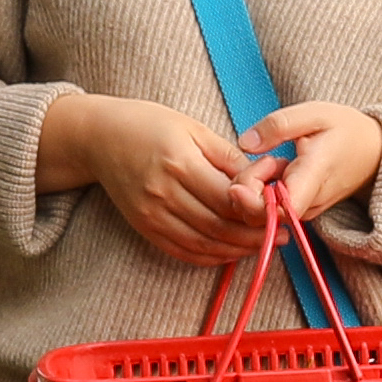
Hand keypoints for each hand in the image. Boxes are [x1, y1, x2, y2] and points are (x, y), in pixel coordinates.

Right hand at [47, 89, 273, 263]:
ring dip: (237, 250)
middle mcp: (163, 193)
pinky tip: (231, 250)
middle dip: (255, 236)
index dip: (260, 212)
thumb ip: (230, 159)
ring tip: (264, 245)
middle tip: (283, 236)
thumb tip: (265, 182)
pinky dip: (210, 256)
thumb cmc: (149, 125)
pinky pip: (182, 251)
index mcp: (180, 163)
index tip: (284, 213)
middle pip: (219, 227)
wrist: (97, 137)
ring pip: (203, 245)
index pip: (229, 200)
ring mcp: (151, 214)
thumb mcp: (194, 129)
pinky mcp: (143, 226)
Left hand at [244, 99, 381, 218]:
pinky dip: (261, 191)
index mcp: (315, 176)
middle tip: (264, 157)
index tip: (239, 183)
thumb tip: (245, 143)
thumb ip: (278, 125)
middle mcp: (310, 202)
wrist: (376, 152)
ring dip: (254, 188)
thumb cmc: (346, 130)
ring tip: (273, 161)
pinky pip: (269, 211)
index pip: (281, 210)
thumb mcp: (315, 113)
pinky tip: (276, 170)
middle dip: (246, 188)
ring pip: (262, 214)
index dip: (252, 204)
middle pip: (261, 215)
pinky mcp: (301, 212)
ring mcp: (306, 211)